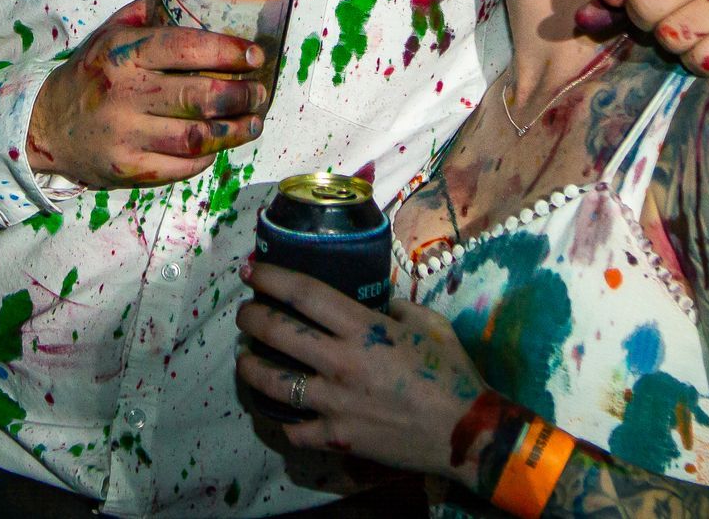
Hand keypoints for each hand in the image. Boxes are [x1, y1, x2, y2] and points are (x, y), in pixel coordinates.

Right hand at [27, 0, 268, 187]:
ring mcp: (127, 135)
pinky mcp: (129, 169)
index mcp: (123, 54)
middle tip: (260, 92)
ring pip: (197, 136)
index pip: (186, 48)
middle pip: (200, 96)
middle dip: (242, 95)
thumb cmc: (90, 74)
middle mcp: (125, 94)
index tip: (254, 55)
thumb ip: (150, 11)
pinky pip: (182, 167)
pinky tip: (218, 145)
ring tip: (254, 122)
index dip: (229, 51)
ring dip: (236, 130)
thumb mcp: (110, 33)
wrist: (45, 126)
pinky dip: (208, 156)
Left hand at [235, 261, 486, 482]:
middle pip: (278, 333)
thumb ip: (400, 308)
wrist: (465, 434)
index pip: (305, 293)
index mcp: (364, 329)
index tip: (252, 270)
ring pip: (274, 384)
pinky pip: (295, 431)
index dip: (272, 278)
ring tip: (245, 360)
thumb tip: (380, 303)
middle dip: (251, 318)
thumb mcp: (431, 324)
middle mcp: (341, 362)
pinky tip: (281, 414)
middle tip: (244, 312)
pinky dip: (284, 422)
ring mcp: (335, 403)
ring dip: (251, 368)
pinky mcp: (337, 438)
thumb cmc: (451, 374)